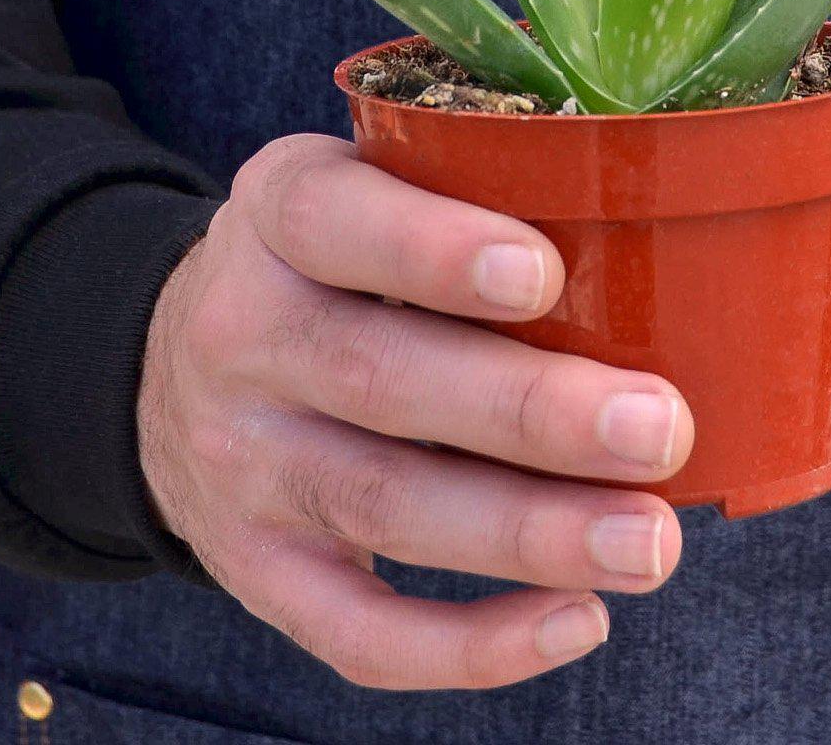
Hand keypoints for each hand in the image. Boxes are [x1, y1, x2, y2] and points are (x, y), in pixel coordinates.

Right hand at [138, 131, 692, 690]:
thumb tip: (657, 229)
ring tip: (649, 541)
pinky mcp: (257, 568)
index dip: (432, 251)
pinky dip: (471, 645)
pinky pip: (358, 630)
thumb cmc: (335, 260)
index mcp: (275, 213)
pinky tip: (579, 619)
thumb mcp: (364, 184)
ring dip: (530, 531)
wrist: (172, 367)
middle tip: (658, 428)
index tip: (542, 274)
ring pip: (386, 505)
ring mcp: (243, 462)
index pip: (331, 221)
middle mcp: (243, 334)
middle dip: (530, 412)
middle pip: (382, 379)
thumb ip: (465, 187)